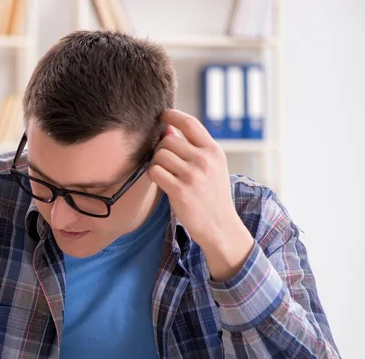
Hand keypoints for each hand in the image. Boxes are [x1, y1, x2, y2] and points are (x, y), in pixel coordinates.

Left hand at [148, 109, 254, 280]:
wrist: (220, 226)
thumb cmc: (212, 196)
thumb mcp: (211, 167)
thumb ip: (192, 148)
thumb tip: (167, 128)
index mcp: (214, 151)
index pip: (190, 123)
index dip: (172, 115)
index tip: (163, 116)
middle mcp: (204, 160)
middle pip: (168, 140)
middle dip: (161, 149)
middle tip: (165, 162)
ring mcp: (192, 176)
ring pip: (159, 155)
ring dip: (156, 164)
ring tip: (165, 174)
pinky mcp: (180, 191)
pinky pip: (155, 172)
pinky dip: (153, 176)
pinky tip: (161, 182)